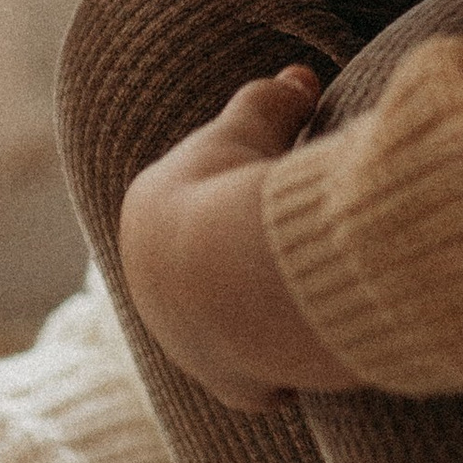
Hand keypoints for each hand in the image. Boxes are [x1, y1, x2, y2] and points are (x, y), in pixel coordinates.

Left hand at [119, 69, 360, 410]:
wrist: (231, 273)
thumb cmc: (236, 189)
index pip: (187, 215)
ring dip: (265, 320)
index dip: (231, 205)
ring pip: (232, 334)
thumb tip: (300, 77)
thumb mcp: (252, 127)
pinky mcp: (233, 385)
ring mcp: (191, 346)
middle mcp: (156, 293)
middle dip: (244, 267)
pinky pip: (263, 383)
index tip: (269, 203)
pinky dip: (285, 372)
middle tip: (295, 251)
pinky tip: (314, 353)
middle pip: (208, 279)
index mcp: (148, 225)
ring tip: (314, 295)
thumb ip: (274, 101)